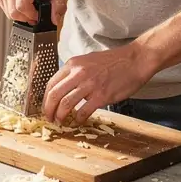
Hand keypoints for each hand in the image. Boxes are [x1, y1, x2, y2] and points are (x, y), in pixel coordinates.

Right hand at [0, 0, 65, 25]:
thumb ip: (59, 4)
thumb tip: (55, 20)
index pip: (22, 6)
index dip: (32, 15)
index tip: (39, 14)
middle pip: (14, 12)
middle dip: (26, 17)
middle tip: (35, 13)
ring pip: (9, 14)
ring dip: (21, 16)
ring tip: (30, 7)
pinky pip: (6, 11)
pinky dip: (15, 12)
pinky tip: (22, 5)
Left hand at [41, 44, 157, 123]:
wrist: (135, 60)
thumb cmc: (114, 61)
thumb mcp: (88, 60)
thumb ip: (75, 72)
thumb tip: (64, 87)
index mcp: (73, 64)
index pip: (51, 83)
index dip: (45, 98)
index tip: (46, 106)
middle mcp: (78, 73)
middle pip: (54, 94)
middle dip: (48, 109)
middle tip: (49, 117)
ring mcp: (90, 85)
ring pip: (65, 104)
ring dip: (60, 116)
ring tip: (60, 121)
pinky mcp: (101, 96)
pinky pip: (83, 111)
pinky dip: (78, 119)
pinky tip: (78, 121)